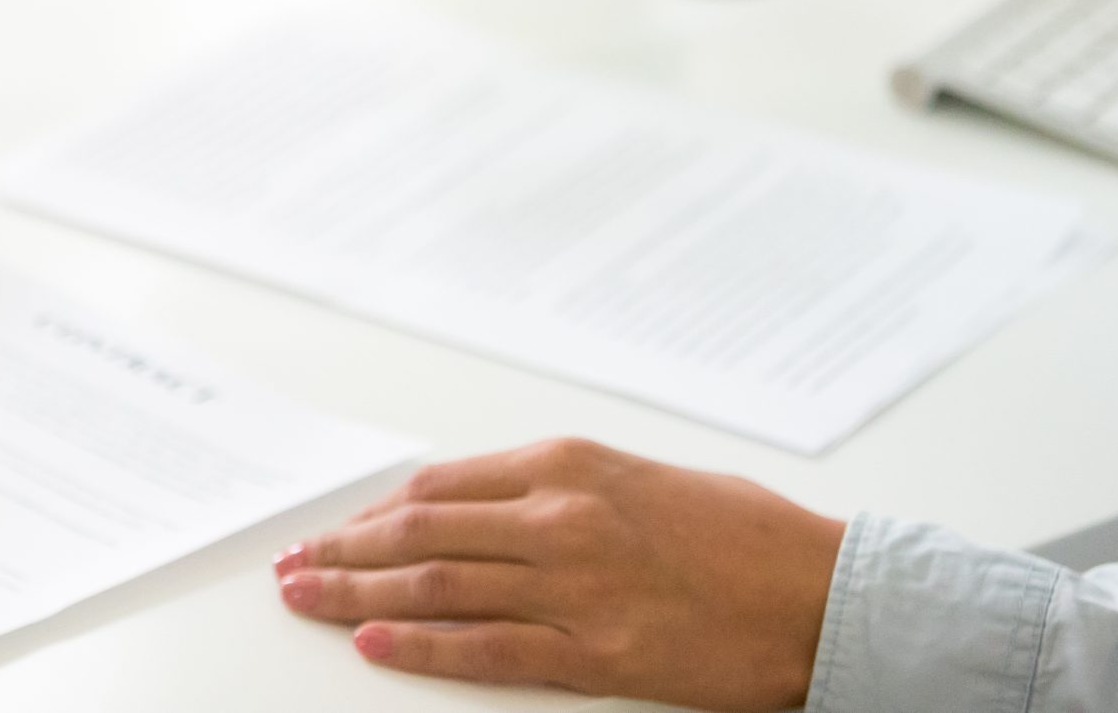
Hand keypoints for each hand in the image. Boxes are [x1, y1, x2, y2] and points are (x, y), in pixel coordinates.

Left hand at [273, 439, 844, 711]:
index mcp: (568, 465)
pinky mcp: (598, 652)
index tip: (338, 530)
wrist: (824, 592)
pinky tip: (374, 644)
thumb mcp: (639, 481)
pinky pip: (489, 650)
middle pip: (420, 534)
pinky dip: (422, 647)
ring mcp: (574, 586)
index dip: (376, 514)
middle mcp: (559, 517)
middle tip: (293, 565)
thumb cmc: (745, 536)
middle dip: (345, 550)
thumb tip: (481, 510)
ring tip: (307, 599)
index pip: (439, 489)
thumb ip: (558, 491)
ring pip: (437, 587)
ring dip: (359, 593)